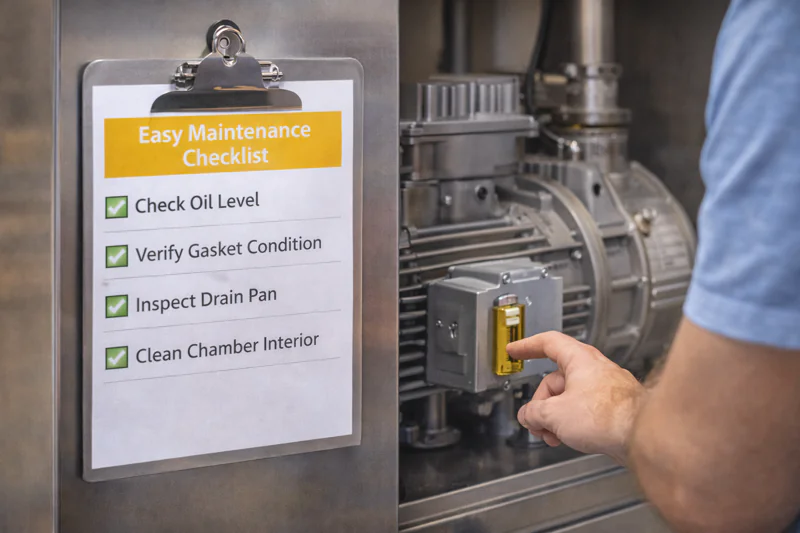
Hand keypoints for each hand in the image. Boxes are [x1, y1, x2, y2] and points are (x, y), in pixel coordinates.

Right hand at [508, 332, 644, 464]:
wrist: (644, 437)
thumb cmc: (608, 416)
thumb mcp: (554, 414)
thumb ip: (533, 412)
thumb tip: (528, 416)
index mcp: (579, 359)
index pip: (548, 343)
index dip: (527, 346)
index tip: (515, 350)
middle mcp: (594, 369)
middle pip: (555, 380)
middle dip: (541, 404)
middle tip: (535, 422)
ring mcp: (606, 389)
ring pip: (569, 398)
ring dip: (555, 418)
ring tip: (553, 436)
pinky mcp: (614, 408)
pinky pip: (584, 410)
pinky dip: (572, 423)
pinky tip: (570, 439)